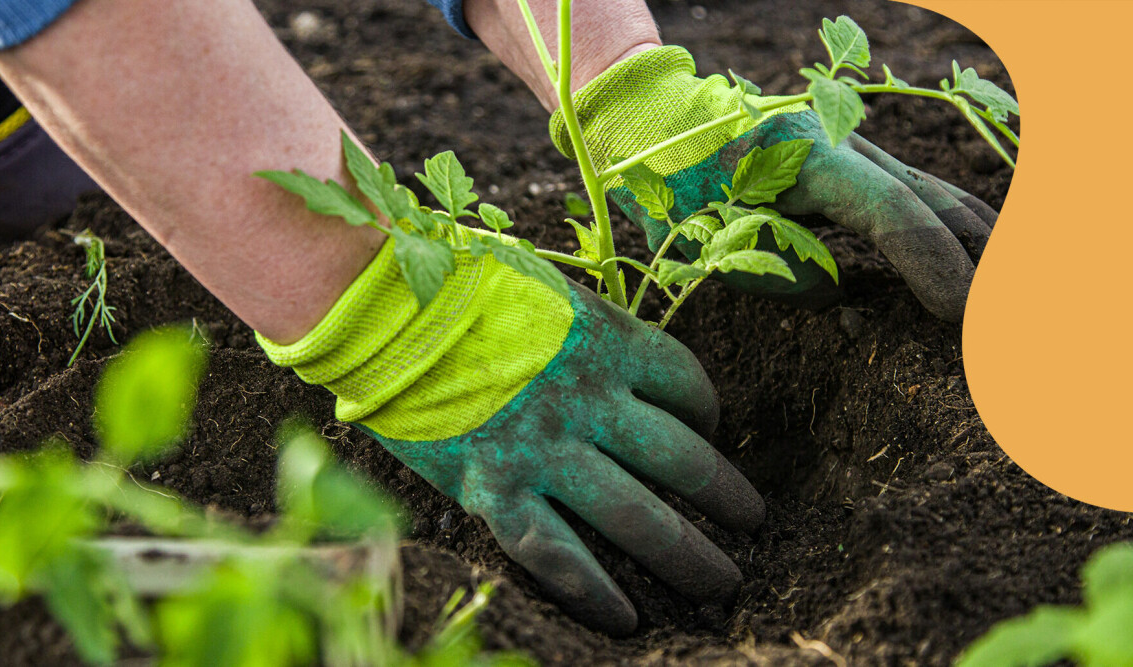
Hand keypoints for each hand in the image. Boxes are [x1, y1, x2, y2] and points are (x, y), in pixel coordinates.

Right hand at [259, 232, 763, 635]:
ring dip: (689, 554)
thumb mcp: (545, 288)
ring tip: (723, 583)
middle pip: (682, 459)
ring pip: (637, 515)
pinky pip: (559, 555)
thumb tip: (616, 358)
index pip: (687, 384)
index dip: (709, 413)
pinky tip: (628, 621)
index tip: (708, 429)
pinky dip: (597, 592)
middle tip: (754, 522)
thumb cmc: (459, 283)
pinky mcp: (495, 490)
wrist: (378, 305)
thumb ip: (589, 326)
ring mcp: (545, 451)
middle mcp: (590, 401)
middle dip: (727, 496)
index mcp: (608, 340)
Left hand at [550, 46, 998, 320]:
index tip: (961, 312)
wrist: (666, 130)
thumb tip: (846, 296)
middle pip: (936, 198)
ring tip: (1009, 293)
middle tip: (1014, 312)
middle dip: (981, 254)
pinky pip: (916, 198)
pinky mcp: (856, 165)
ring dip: (977, 241)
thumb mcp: (719, 243)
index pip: (894, 215)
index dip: (934, 263)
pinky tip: (976, 261)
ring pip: (936, 194)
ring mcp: (857, 152)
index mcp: (811, 161)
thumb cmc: (685, 190)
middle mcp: (847, 148)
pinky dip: (948, 229)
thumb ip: (790, 275)